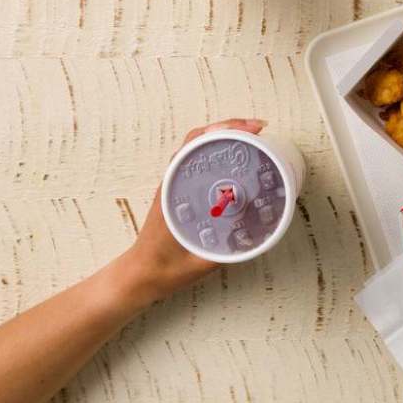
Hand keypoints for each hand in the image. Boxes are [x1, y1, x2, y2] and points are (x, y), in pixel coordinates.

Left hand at [113, 119, 265, 305]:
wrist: (140, 276)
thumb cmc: (164, 269)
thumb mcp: (202, 261)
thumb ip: (230, 248)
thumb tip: (263, 231)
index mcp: (174, 190)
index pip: (196, 145)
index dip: (226, 131)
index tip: (253, 130)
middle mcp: (173, 181)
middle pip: (200, 137)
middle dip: (232, 127)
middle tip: (261, 129)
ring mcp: (175, 183)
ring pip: (199, 147)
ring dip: (225, 136)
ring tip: (254, 137)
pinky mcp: (179, 190)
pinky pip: (199, 161)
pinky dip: (219, 151)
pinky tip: (237, 158)